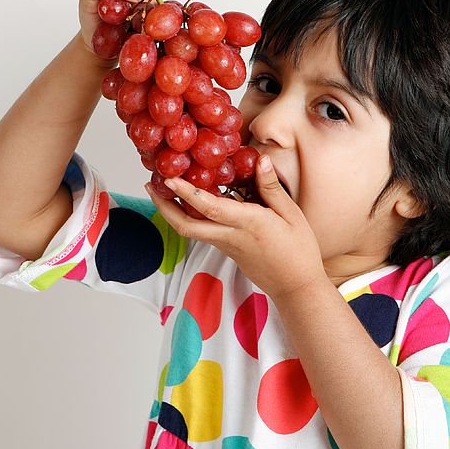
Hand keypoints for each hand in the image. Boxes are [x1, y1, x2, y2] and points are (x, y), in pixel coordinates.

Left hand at [145, 155, 326, 300]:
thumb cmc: (299, 251)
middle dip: (164, 206)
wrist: (296, 287)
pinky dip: (191, 216)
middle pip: (186, 226)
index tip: (169, 179)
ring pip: (191, 229)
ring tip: (164, 190)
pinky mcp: (227, 250)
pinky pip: (204, 231)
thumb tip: (260, 161)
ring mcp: (226, 246)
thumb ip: (272, 188)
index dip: (187, 193)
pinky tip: (193, 202)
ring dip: (173, 211)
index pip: (211, 208)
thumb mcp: (292, 215)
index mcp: (249, 225)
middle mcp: (231, 236)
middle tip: (150, 185)